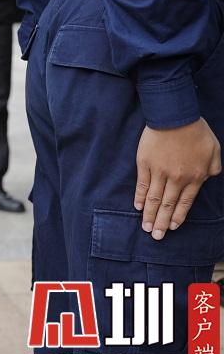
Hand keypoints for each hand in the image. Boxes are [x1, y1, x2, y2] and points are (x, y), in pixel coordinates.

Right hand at [134, 118, 220, 239]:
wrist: (174, 116)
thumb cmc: (196, 131)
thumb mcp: (214, 151)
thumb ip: (213, 169)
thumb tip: (207, 179)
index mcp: (195, 177)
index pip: (185, 202)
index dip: (178, 216)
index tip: (173, 228)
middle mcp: (177, 178)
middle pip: (168, 205)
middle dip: (162, 222)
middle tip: (156, 237)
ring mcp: (159, 172)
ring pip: (155, 198)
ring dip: (150, 215)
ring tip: (146, 228)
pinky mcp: (145, 163)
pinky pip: (143, 184)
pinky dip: (141, 197)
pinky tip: (139, 207)